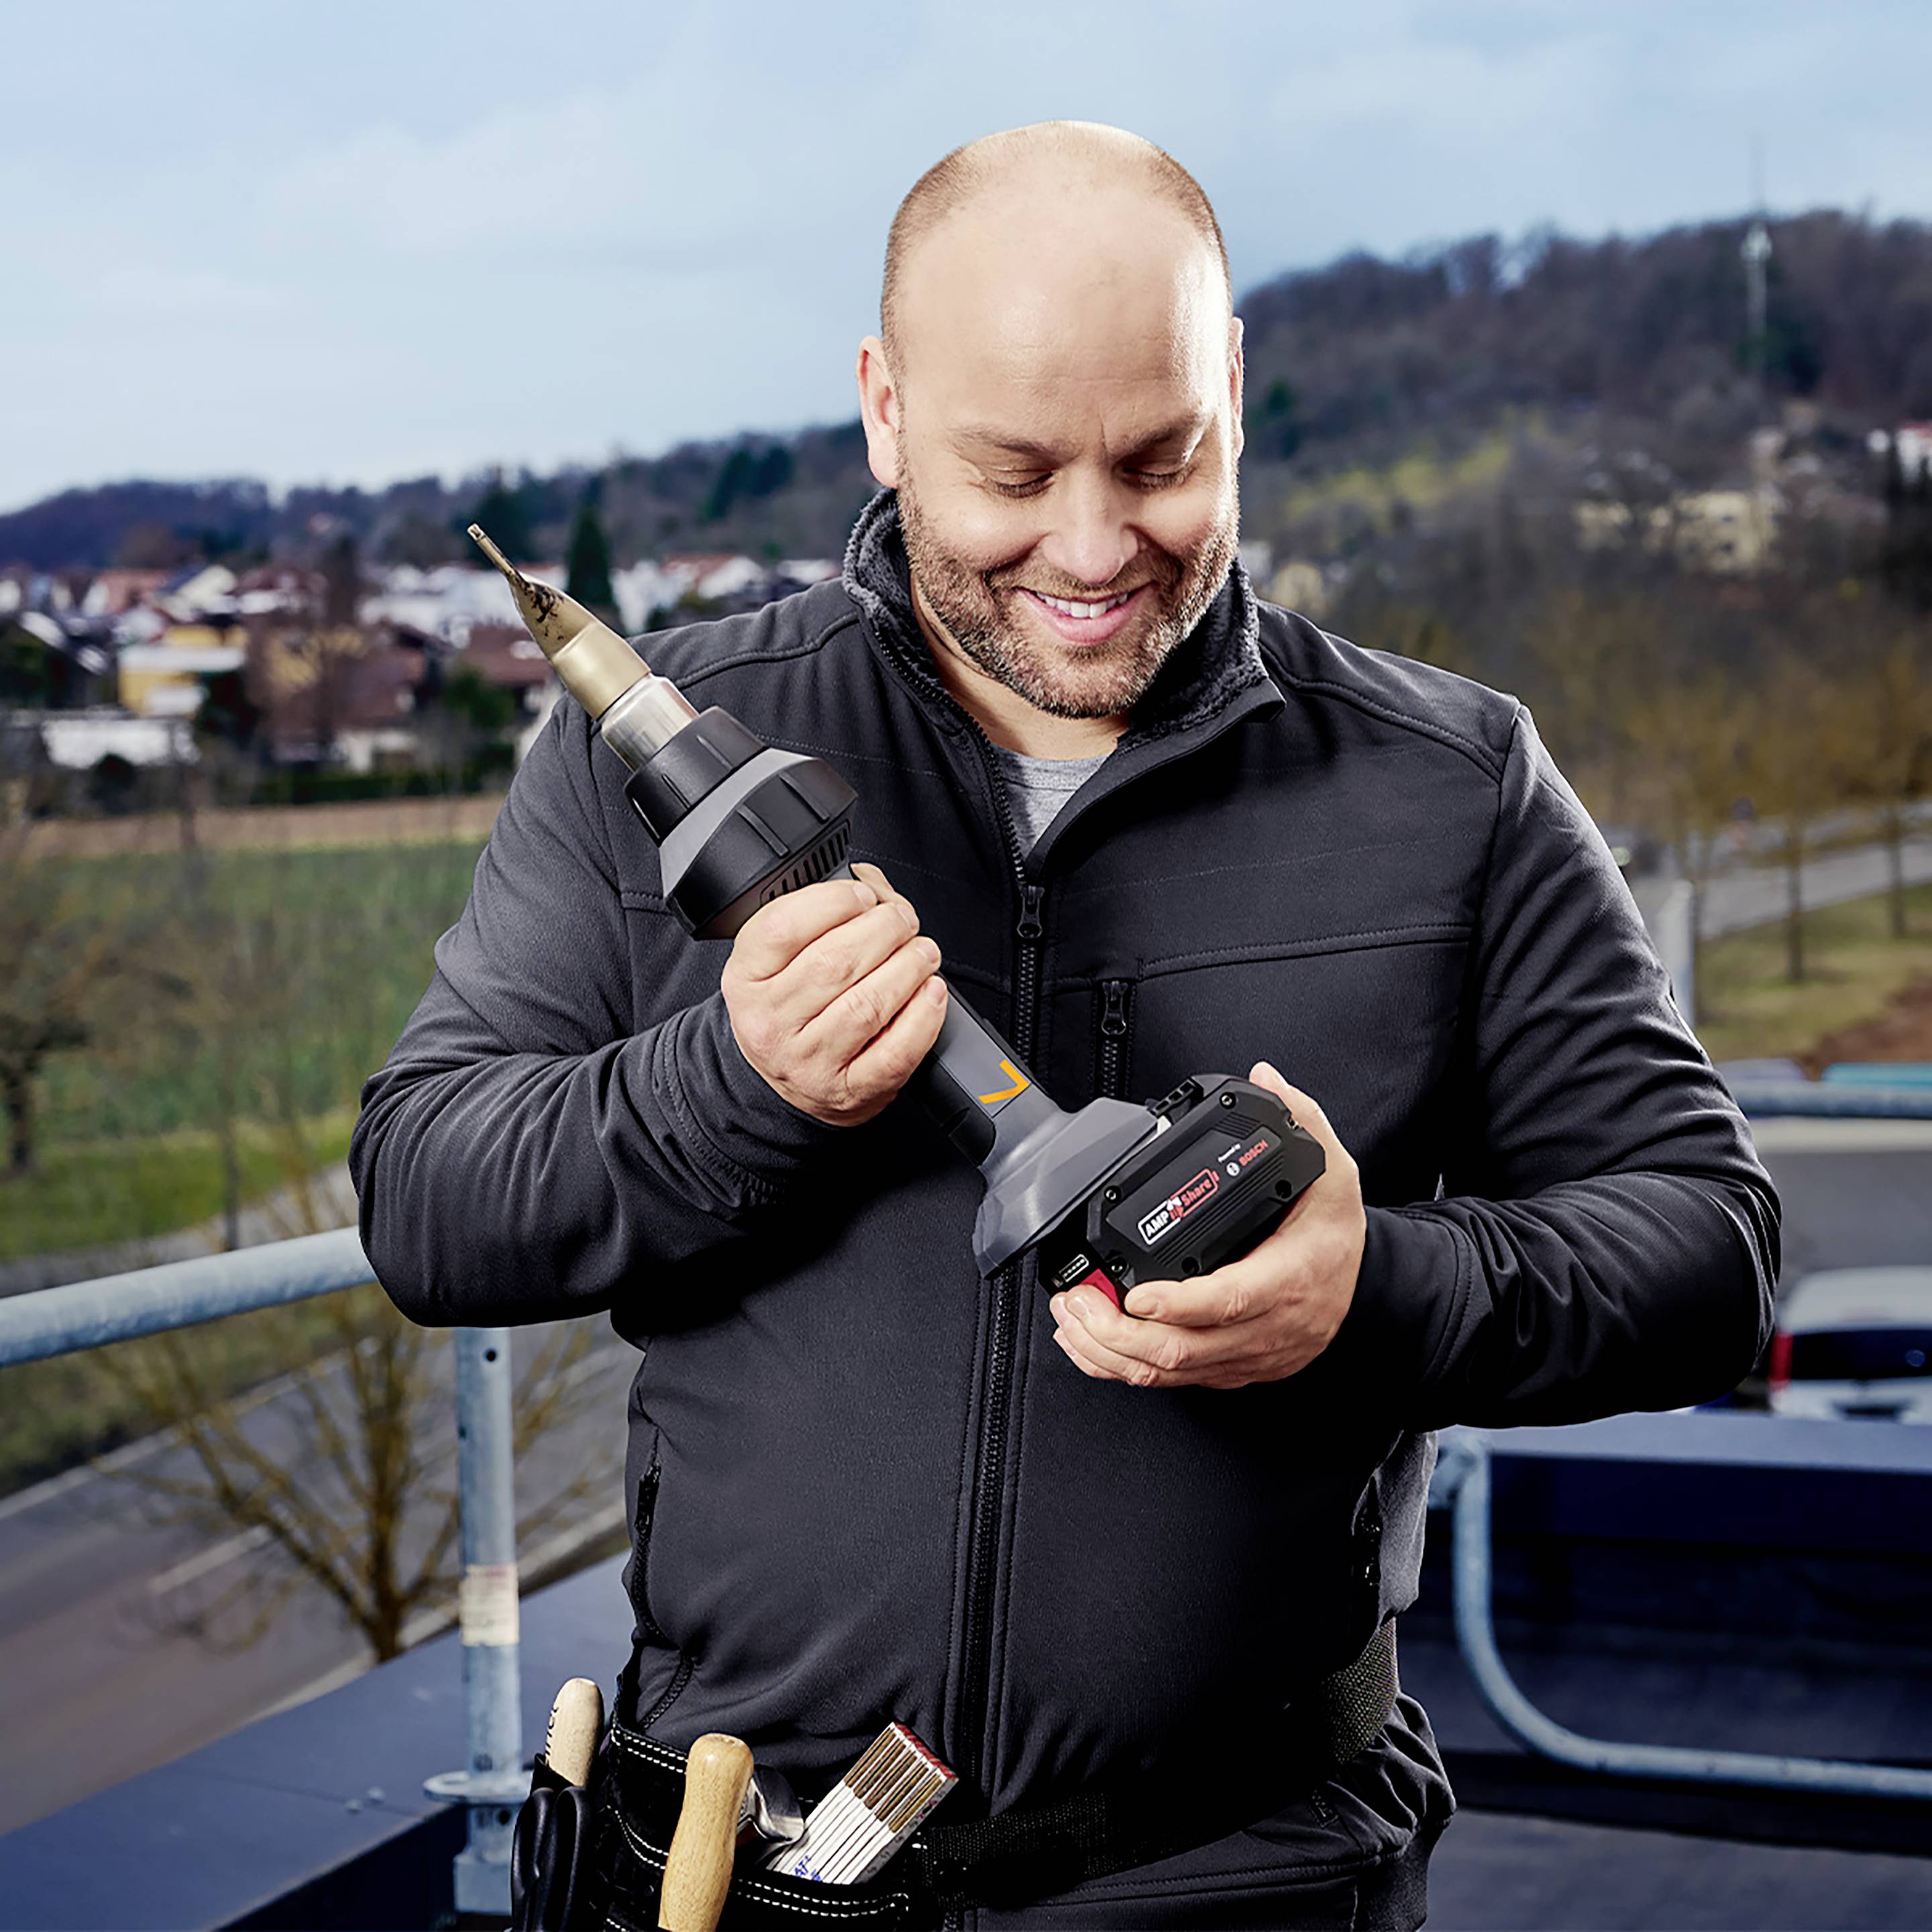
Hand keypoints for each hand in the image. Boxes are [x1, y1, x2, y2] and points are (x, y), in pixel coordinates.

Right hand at [721, 863, 948, 1126]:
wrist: (782, 1083)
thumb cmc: (788, 1009)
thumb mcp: (777, 959)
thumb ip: (821, 911)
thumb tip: (870, 881)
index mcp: (747, 979)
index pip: (783, 928)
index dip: (833, 902)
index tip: (863, 895)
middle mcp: (771, 1023)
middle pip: (834, 963)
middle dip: (883, 930)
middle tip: (903, 920)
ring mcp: (809, 1061)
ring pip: (868, 1005)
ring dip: (908, 967)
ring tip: (922, 951)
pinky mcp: (849, 1090)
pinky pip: (896, 1052)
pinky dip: (923, 1016)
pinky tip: (930, 992)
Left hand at [1049, 1063, 1364, 1389]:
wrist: (1373, 1293)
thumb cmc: (1340, 1236)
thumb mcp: (1336, 1171)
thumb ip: (1302, 1119)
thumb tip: (1265, 1078)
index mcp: (1288, 1278)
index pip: (1228, 1300)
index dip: (1177, 1304)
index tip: (1134, 1294)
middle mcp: (1266, 1327)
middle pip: (1185, 1350)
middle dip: (1117, 1334)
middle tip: (1077, 1303)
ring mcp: (1248, 1356)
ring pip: (1172, 1373)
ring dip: (1112, 1354)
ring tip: (1072, 1320)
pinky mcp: (1234, 1370)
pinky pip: (1175, 1381)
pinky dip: (1128, 1368)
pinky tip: (1095, 1345)